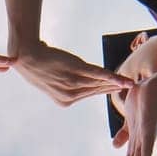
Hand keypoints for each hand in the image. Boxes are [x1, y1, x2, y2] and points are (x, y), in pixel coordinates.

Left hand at [12, 40, 130, 106]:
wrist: (26, 54)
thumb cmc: (38, 65)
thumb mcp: (52, 79)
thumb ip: (68, 82)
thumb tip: (79, 79)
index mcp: (65, 101)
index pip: (90, 93)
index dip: (105, 90)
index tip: (118, 90)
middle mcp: (70, 95)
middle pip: (97, 89)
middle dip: (113, 88)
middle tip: (130, 87)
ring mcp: (73, 83)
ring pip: (99, 83)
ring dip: (116, 83)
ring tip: (130, 84)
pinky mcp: (75, 70)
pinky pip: (97, 75)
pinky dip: (110, 77)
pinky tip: (120, 81)